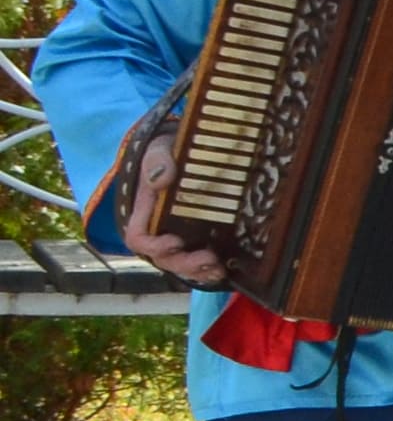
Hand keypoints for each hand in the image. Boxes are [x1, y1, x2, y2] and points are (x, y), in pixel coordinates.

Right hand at [118, 136, 224, 287]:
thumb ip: (158, 162)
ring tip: (218, 269)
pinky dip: (208, 268)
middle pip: (163, 258)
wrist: (185, 150)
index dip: (154, 246)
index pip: (138, 238)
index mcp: (145, 212)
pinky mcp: (197, 237)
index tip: (175, 242)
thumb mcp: (160, 150)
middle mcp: (159, 230)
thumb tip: (162, 178)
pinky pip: (198, 260)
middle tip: (208, 259)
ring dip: (198, 270)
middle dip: (184, 263)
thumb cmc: (167, 153)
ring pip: (181, 264)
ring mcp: (178, 236)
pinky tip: (225, 269)